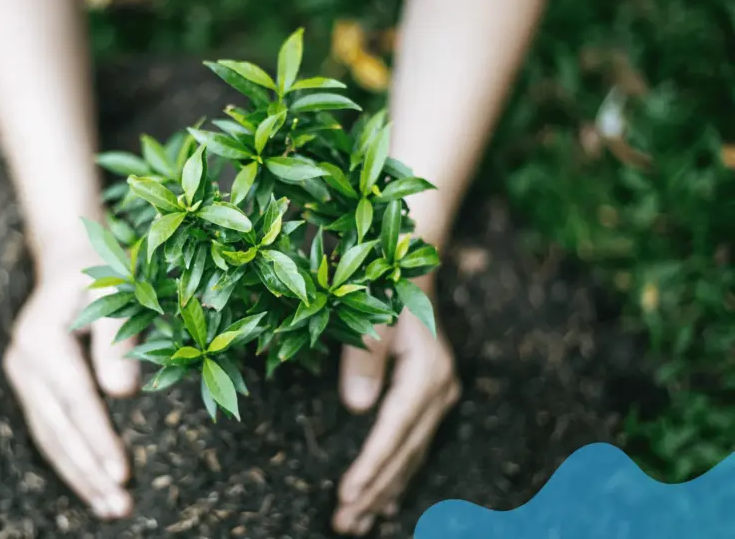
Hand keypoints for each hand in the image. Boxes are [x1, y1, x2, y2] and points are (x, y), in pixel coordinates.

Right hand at [3, 247, 140, 518]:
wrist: (68, 258)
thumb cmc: (101, 271)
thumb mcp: (116, 291)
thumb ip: (118, 339)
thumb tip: (124, 394)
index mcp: (42, 338)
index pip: (75, 400)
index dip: (99, 439)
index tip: (123, 474)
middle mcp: (24, 361)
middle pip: (58, 428)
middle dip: (89, 471)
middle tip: (121, 507)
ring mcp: (22, 375)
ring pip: (49, 437)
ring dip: (79, 476)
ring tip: (111, 508)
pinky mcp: (30, 385)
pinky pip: (49, 430)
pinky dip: (70, 460)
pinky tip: (92, 485)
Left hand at [332, 276, 459, 534]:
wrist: (411, 271)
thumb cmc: (385, 290)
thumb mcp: (371, 319)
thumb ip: (364, 361)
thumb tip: (357, 407)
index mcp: (426, 376)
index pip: (393, 434)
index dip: (369, 468)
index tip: (346, 497)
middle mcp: (439, 391)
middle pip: (404, 453)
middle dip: (373, 492)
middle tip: (344, 525)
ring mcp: (440, 397)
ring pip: (411, 456)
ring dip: (385, 491)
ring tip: (359, 524)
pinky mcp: (433, 398)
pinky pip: (415, 447)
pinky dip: (399, 476)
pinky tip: (387, 503)